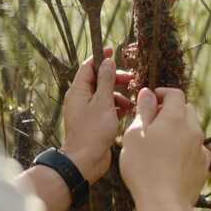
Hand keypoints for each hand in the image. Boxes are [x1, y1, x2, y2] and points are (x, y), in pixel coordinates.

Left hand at [62, 48, 132, 183]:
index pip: (88, 67)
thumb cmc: (92, 131)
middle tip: (130, 79)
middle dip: (115, 78)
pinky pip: (106, 108)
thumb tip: (108, 61)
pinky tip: (128, 111)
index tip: (113, 50)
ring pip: (104, 95)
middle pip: (98, 80)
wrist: (85, 160)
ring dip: (118, 95)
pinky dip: (116, 107)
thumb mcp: (103, 102)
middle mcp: (80, 99)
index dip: (101, 57)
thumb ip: (107, 81)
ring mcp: (87, 111)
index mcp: (78, 91)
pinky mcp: (94, 122)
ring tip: (131, 101)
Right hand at [120, 87, 210, 207]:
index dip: (162, 93)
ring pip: (192, 130)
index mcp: (175, 118)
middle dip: (171, 110)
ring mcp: (201, 148)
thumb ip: (143, 111)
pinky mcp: (203, 166)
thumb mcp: (135, 134)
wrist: (164, 202)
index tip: (150, 100)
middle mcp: (193, 129)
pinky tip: (172, 160)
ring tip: (160, 143)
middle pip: (186, 109)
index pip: (175, 94)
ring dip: (179, 130)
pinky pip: (196, 149)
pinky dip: (186, 148)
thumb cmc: (143, 167)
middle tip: (153, 121)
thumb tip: (147, 93)